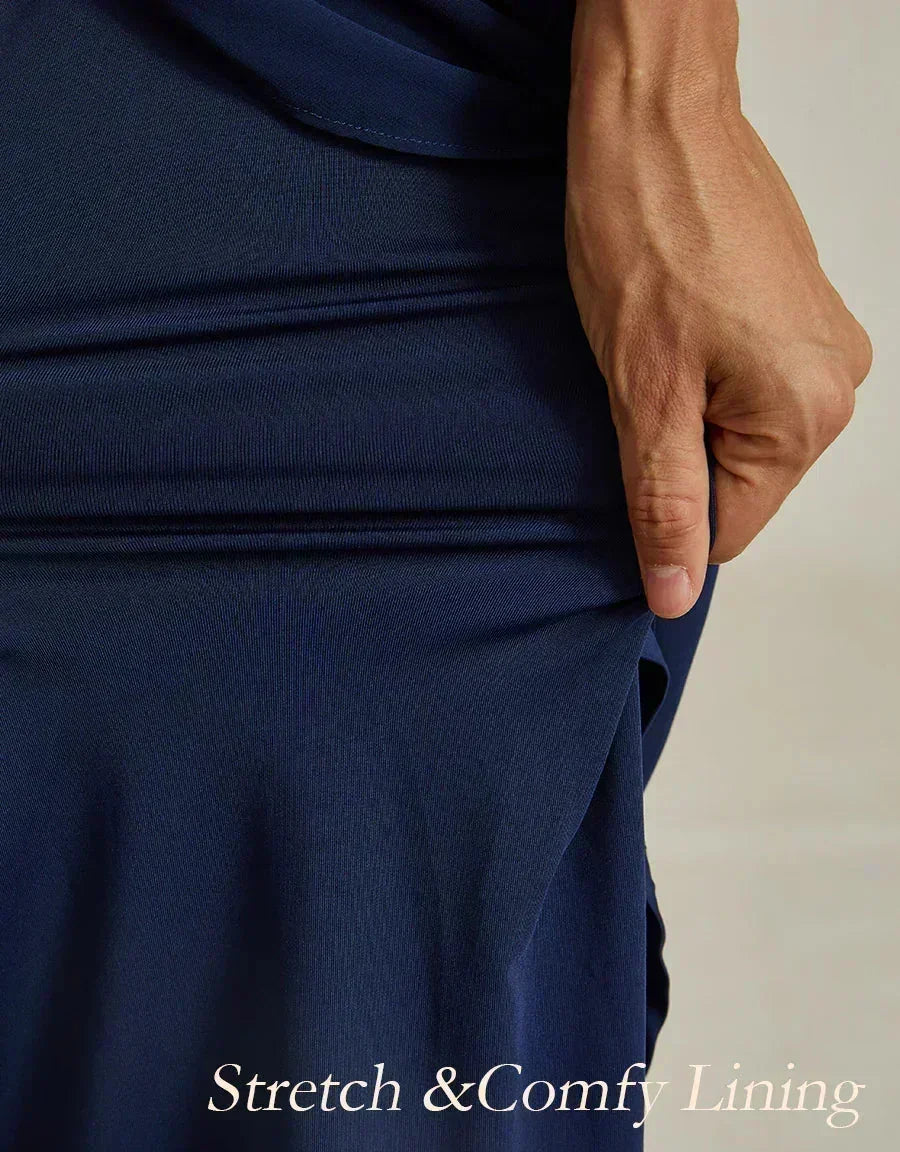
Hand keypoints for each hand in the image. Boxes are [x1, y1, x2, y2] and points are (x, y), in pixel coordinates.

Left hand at [565, 85, 872, 618]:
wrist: (654, 116)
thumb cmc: (644, 233)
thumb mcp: (642, 394)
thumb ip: (664, 504)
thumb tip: (675, 592)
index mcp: (805, 415)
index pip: (729, 530)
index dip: (665, 508)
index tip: (630, 450)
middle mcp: (835, 383)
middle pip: (740, 480)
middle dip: (677, 449)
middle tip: (640, 379)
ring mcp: (825, 340)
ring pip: (739, 430)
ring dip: (686, 406)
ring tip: (657, 341)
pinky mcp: (802, 310)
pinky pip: (748, 382)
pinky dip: (703, 370)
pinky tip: (674, 322)